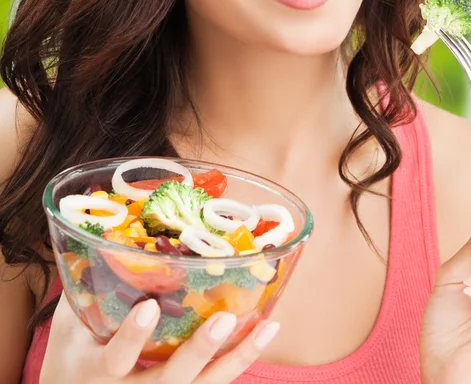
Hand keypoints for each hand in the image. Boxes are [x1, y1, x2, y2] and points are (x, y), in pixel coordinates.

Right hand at [40, 294, 279, 383]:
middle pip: (170, 382)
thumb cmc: (73, 353)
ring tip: (267, 328)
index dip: (131, 339)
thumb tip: (105, 232)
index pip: (114, 361)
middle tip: (223, 320)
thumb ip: (87, 285)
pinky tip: (266, 331)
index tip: (148, 309)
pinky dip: (241, 358)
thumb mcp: (72, 323)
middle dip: (197, 353)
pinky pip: (214, 381)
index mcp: (97, 372)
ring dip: (236, 358)